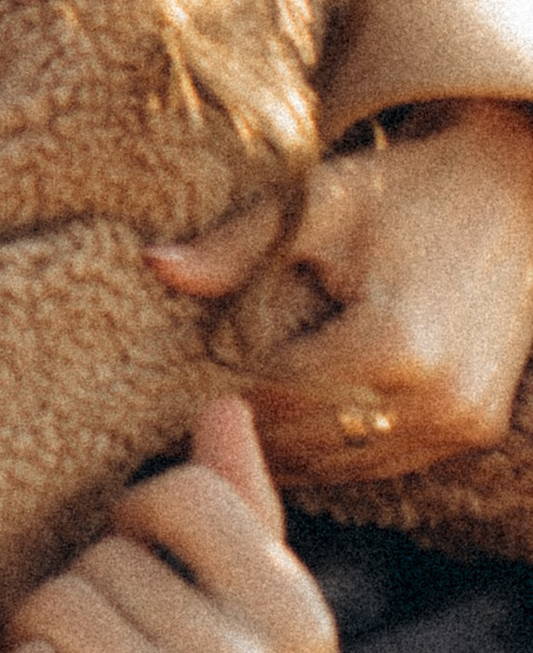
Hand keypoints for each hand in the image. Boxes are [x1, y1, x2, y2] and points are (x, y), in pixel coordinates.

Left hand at [149, 100, 532, 481]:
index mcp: (395, 344)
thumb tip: (155, 265)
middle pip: (306, 440)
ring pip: (342, 462)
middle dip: (246, 426)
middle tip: (187, 411)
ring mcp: (460, 422)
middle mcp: (436, 398)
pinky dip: (334, 449)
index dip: (220, 388)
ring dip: (286, 449)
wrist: (507, 193)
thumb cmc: (404, 190)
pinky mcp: (473, 430)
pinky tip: (290, 425)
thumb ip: (235, 245)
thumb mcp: (315, 204)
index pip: (276, 393)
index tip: (173, 378)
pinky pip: (382, 460)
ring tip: (232, 421)